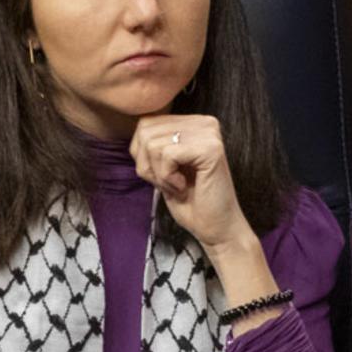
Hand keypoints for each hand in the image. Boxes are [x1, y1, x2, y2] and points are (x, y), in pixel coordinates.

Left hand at [132, 113, 281, 327]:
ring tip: (179, 185)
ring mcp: (209, 133)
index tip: (165, 175)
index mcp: (193, 123)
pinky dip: (167, 178)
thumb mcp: (163, 167)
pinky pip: (167, 155)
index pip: (145, 124)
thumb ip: (152, 145)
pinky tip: (184, 186)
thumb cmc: (190, 202)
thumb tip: (135, 133)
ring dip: (159, 174)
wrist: (217, 228)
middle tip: (170, 183)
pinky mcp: (211, 148)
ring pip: (153, 144)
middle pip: (146, 131)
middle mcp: (204, 122)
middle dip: (148, 165)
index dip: (142, 156)